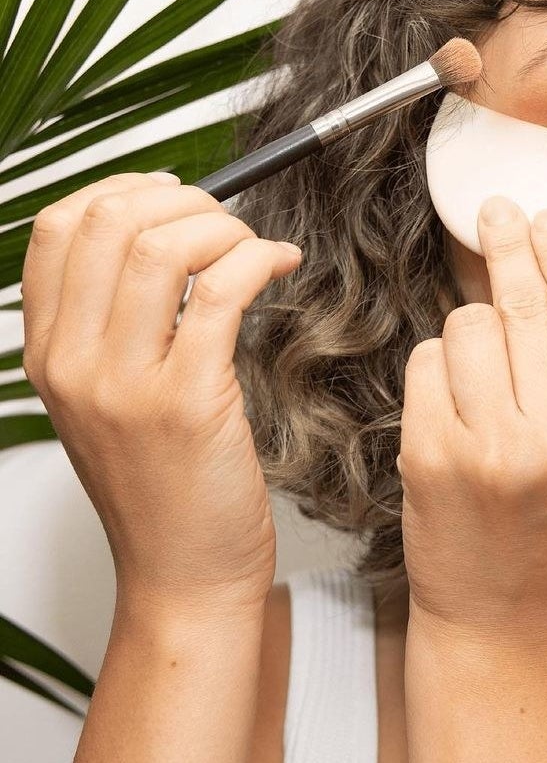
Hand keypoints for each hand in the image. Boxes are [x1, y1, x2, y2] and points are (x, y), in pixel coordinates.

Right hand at [20, 172, 303, 617]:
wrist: (184, 573)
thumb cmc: (163, 483)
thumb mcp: (111, 399)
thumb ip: (117, 323)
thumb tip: (167, 235)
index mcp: (49, 354)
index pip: (58, 227)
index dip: (124, 189)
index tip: (175, 194)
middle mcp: (74, 363)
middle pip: (112, 222)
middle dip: (185, 201)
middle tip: (226, 221)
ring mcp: (126, 384)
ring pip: (165, 247)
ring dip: (226, 227)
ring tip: (254, 248)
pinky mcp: (188, 402)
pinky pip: (225, 290)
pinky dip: (261, 259)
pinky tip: (281, 265)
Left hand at [398, 195, 546, 650]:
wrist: (509, 616)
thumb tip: (540, 262)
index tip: (542, 216)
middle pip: (525, 304)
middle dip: (507, 247)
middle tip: (495, 212)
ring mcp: (496, 448)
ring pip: (467, 325)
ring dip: (467, 333)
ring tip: (482, 380)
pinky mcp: (434, 457)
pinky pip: (426, 361)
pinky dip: (434, 369)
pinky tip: (453, 408)